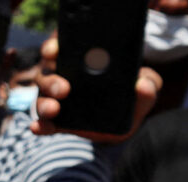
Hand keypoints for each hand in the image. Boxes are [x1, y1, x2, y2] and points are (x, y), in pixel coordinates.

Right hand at [31, 38, 162, 143]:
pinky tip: (37, 128)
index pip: (59, 49)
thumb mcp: (146, 86)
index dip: (53, 47)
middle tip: (64, 89)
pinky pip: (42, 123)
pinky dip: (39, 126)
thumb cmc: (130, 96)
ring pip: (41, 98)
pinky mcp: (56, 122)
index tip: (55, 50)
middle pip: (46, 74)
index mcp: (78, 61)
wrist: (124, 123)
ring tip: (55, 109)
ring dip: (44, 103)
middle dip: (52, 81)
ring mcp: (56, 101)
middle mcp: (61, 77)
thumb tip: (141, 84)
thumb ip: (150, 83)